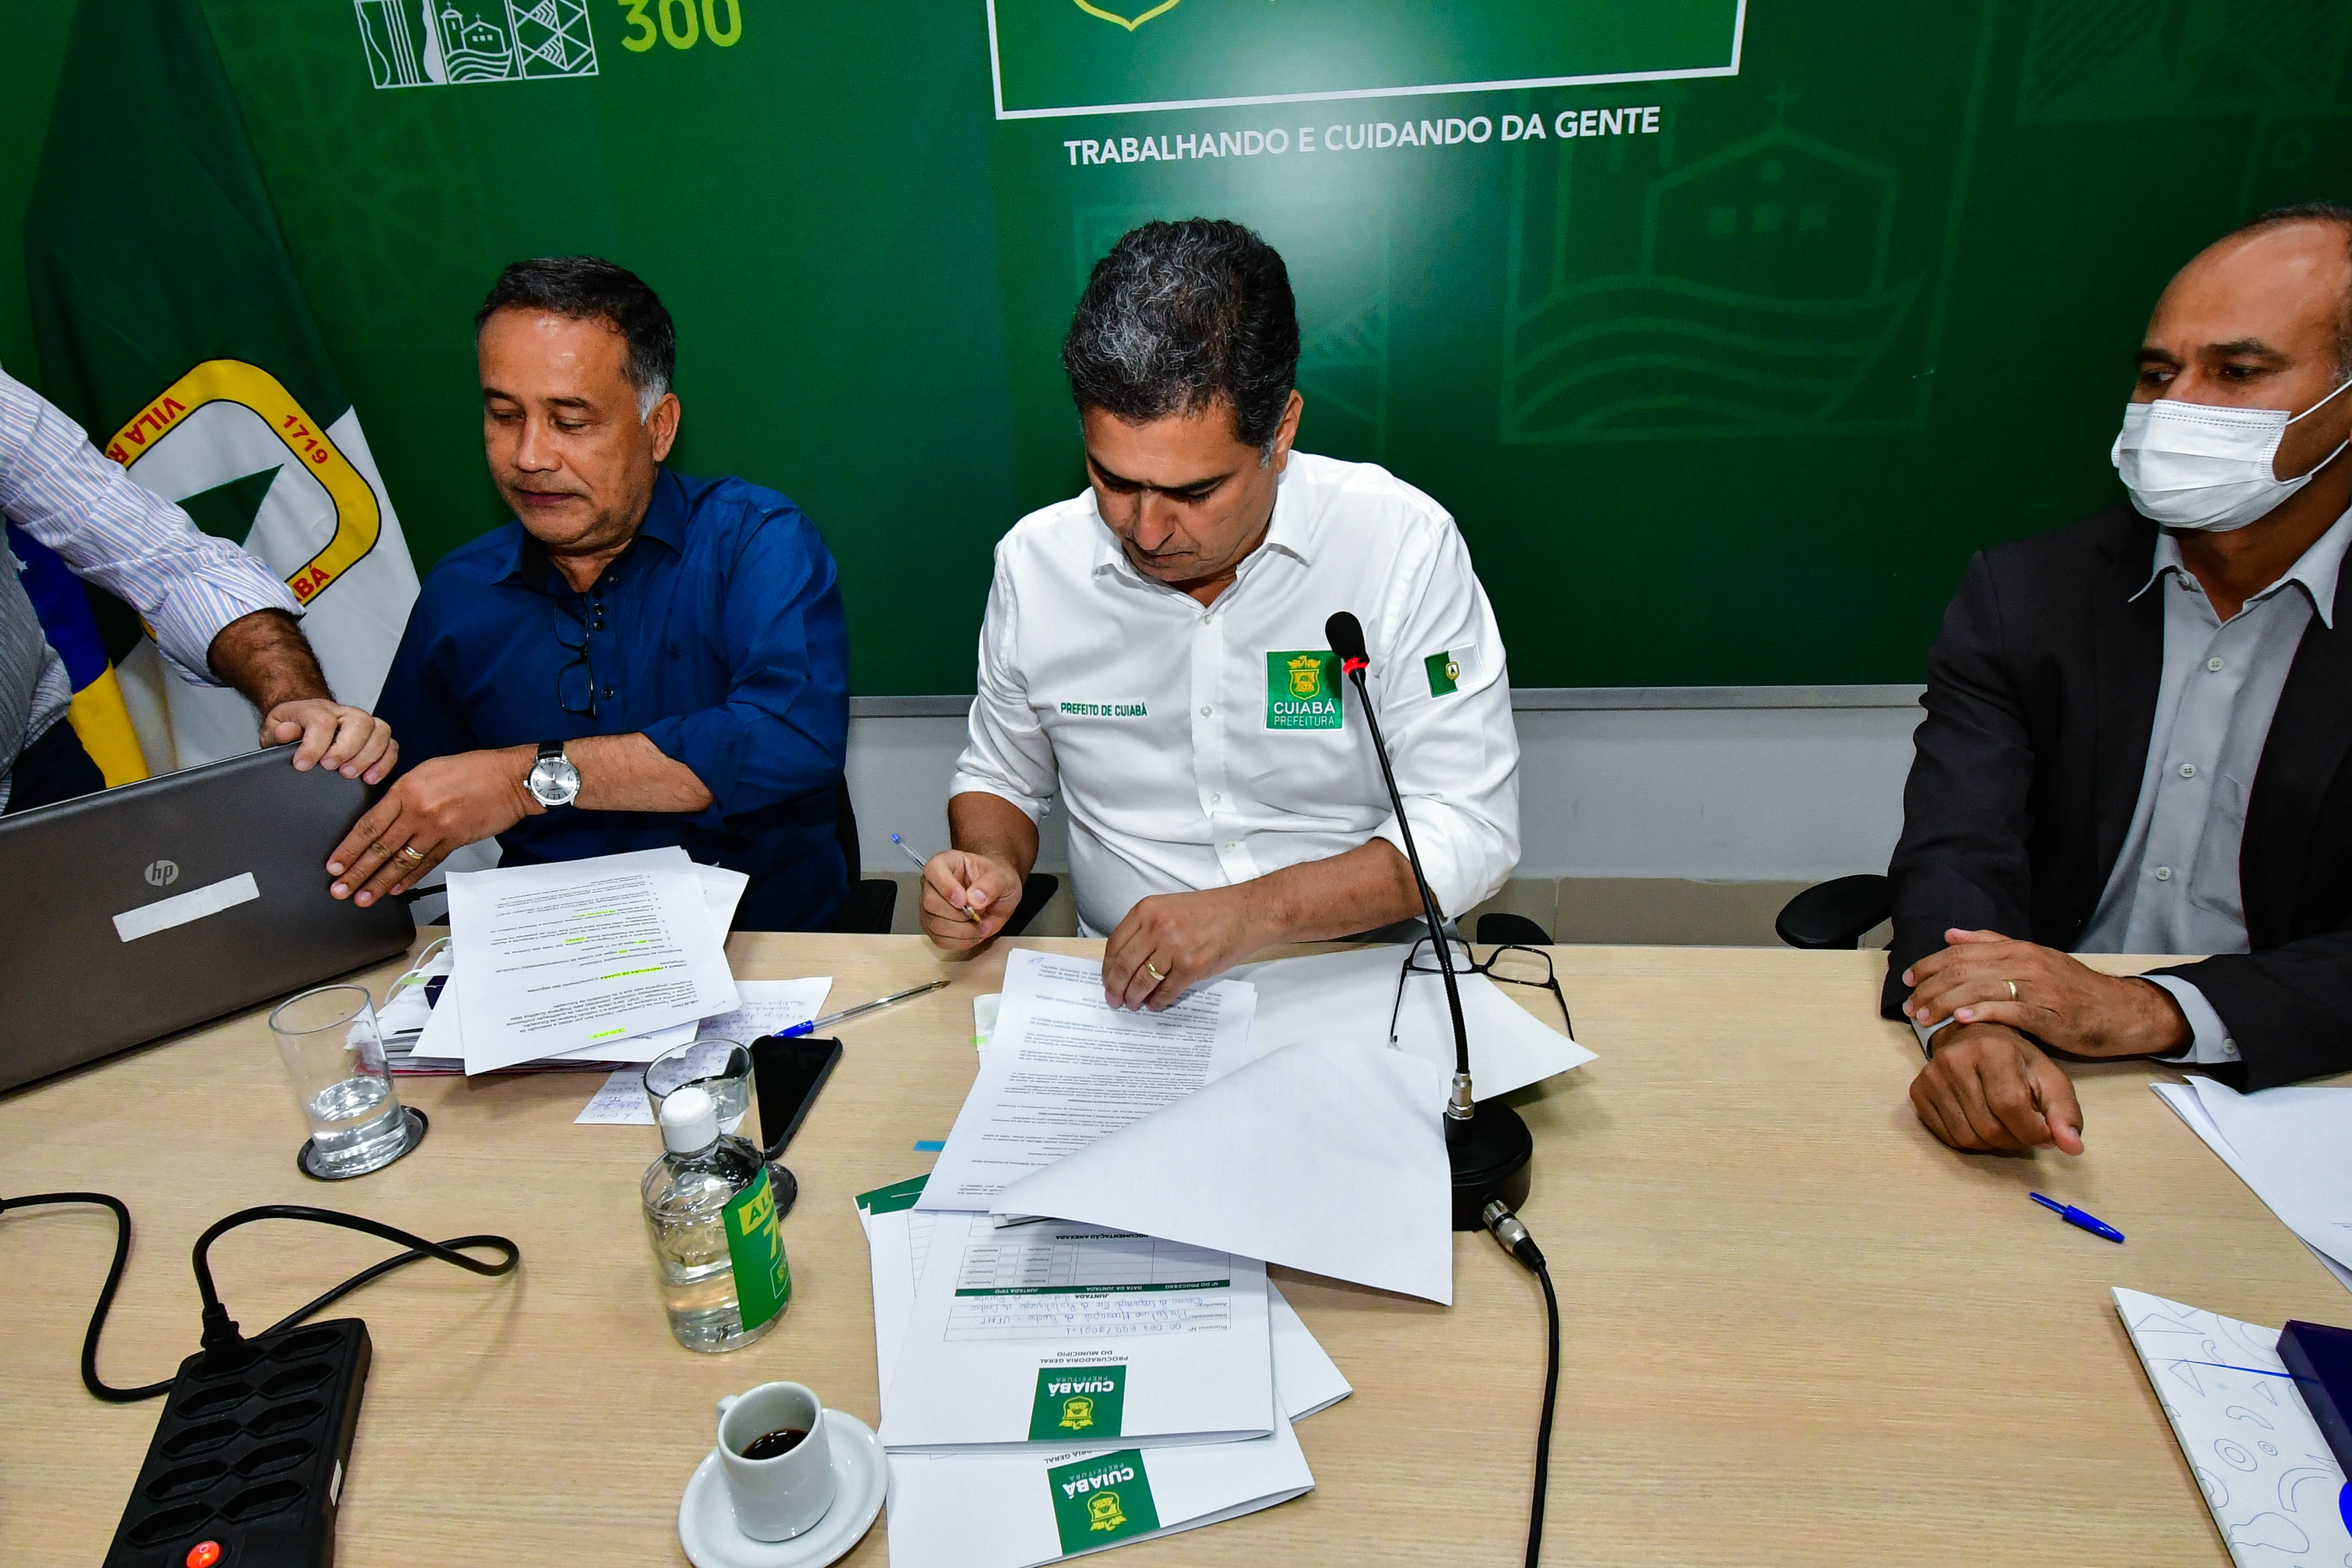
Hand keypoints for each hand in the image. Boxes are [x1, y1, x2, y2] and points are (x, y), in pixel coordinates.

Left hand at [264, 699, 396, 782]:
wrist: (305, 720)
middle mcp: (344, 712)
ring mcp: (364, 723)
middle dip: (346, 749)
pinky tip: (371, 778)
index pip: (322, 721)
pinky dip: (385, 762)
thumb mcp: (275, 727)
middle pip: (359, 722)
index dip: (313, 746)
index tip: (302, 765)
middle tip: (330, 768)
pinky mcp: (376, 736)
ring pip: (380, 731)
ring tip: (351, 775)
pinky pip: (392, 745)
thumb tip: (284, 732)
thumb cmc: (292, 727)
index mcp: (317, 708)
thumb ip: (278, 731)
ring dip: (369, 756)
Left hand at [326, 747, 533, 905]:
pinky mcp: (455, 842)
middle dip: (357, 872)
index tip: (335, 865)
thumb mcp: (428, 770)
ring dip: (379, 883)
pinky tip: (396, 889)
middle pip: (380, 847)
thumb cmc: (474, 769)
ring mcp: (438, 829)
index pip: (369, 825)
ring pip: (401, 861)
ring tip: (363, 898)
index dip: (348, 848)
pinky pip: (427, 864)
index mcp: (407, 789)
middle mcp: (419, 811)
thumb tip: (384, 814)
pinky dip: (410, 878)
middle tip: (340, 890)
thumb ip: (403, 792)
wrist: (511, 778)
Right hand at [919, 851, 1021, 948]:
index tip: (964, 900)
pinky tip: (972, 934)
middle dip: (959, 915)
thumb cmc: (995, 880)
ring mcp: (930, 906)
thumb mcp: (1002, 878)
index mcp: (946, 863)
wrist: (997, 894)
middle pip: (930, 902)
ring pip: (934, 924)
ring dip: (962, 931)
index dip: (946, 888)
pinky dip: (960, 942)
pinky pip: (939, 939)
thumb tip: (975, 898)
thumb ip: (990, 885)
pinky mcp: (933, 926)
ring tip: (979, 924)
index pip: (933, 870)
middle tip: (978, 914)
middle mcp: (933, 883)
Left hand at [1101, 887, 1266, 1010]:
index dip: (1107, 967)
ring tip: (1133, 1004)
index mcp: (1147, 910)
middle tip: (1114, 999)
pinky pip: (1167, 990)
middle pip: (1123, 965)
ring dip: (1134, 997)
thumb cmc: (1211, 911)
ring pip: (1142, 981)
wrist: (1247, 912)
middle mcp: (1157, 927)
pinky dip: (1158, 1001)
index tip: (1106, 979)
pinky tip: (1156, 1004)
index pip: (1114, 944)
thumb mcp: (1170, 908)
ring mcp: (1174, 946)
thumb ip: (1147, 928)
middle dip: (1115, 988)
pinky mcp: (1192, 965)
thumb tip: (1127, 960)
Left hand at [1902, 928, 2189, 1057]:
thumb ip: (1992, 943)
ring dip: (1947, 1002)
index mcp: (2018, 949)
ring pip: (1981, 988)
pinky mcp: (2050, 1015)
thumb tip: (1951, 934)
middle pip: (1965, 969)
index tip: (1907, 979)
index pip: (1962, 951)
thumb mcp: (2034, 958)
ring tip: (1924, 1017)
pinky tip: (1962, 1019)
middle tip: (1910, 1005)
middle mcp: (2025, 962)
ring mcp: (2038, 988)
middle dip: (1931, 987)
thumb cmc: (2073, 988)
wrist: (2120, 1010)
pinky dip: (1984, 1012)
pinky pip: (2011, 1011)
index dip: (1930, 964)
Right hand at [1909, 1022, 2084, 1153]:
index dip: (2032, 1131)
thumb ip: (2066, 1114)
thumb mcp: (2050, 1080)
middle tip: (2024, 1131)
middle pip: (1988, 1126)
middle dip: (2014, 1140)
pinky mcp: (1917, 1090)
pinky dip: (1971, 1141)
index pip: (2011, 1105)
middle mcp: (1954, 1058)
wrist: (1975, 1039)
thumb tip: (2073, 1148)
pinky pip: (1947, 1137)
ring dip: (1993, 1144)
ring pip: (1966, 1136)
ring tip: (2005, 1127)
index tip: (2044, 1134)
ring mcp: (1931, 1075)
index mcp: (1992, 1049)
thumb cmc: (2018, 1062)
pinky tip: (1981, 1124)